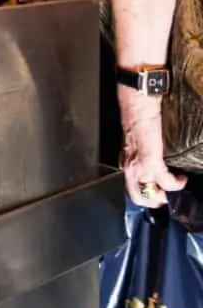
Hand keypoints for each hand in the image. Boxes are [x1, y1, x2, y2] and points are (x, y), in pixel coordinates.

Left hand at [120, 89, 185, 207]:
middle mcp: (129, 167)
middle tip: (165, 198)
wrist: (136, 105)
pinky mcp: (151, 162)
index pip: (132, 186)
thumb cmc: (136, 116)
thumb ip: (140, 151)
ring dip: (165, 194)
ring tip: (176, 186)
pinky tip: (181, 178)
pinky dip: (175, 183)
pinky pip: (166, 182)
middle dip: (153, 202)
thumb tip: (151, 155)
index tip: (157, 192)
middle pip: (138, 197)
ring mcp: (139, 166)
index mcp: (126, 161)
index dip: (145, 193)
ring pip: (150, 194)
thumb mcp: (135, 139)